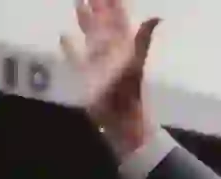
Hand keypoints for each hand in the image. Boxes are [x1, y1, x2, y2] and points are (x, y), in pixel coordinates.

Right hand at [60, 0, 160, 156]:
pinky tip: (63, 37)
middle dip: (98, 6)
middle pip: (103, 24)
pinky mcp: (88, 78)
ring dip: (85, 20)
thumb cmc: (132, 97)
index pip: (118, 19)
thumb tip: (156, 18)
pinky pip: (76, 59)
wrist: (126, 125)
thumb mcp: (136, 65)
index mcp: (125, 47)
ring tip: (79, 2)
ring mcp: (100, 64)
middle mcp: (112, 52)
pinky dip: (69, 48)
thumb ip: (141, 41)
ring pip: (91, 37)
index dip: (114, 4)